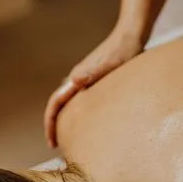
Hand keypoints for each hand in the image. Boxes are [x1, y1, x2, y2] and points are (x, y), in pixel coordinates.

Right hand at [44, 29, 143, 147]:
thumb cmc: (124, 50)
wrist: (131, 35)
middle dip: (55, 126)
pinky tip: (90, 123)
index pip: (55, 103)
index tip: (51, 142)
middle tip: (57, 147)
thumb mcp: (111, 63)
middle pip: (58, 105)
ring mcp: (86, 79)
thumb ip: (94, 71)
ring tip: (70, 139)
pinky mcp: (96, 79)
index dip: (50, 123)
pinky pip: (81, 100)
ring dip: (65, 120)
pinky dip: (78, 113)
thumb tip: (75, 81)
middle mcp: (77, 79)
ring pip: (69, 102)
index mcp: (77, 78)